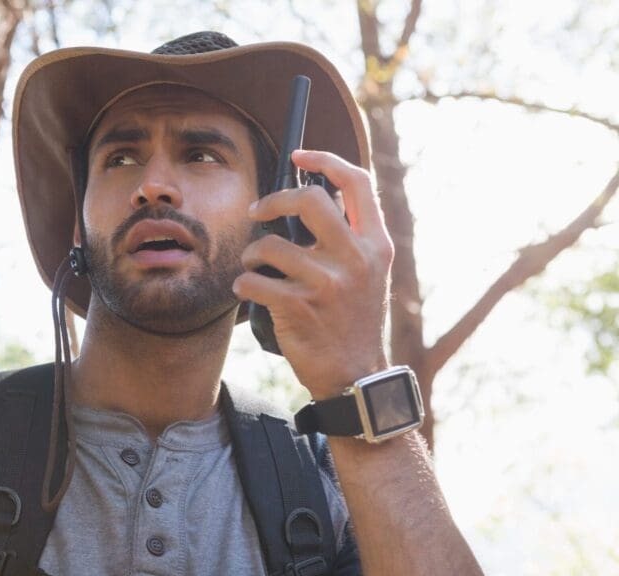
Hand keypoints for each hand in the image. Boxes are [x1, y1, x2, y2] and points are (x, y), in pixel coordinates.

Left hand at [232, 150, 393, 398]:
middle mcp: (355, 259)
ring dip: (250, 254)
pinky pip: (253, 281)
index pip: (357, 183)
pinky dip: (243, 284)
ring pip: (269, 245)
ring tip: (252, 267)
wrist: (355, 376)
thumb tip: (310, 199)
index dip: (325, 159)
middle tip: (258, 211)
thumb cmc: (353, 323)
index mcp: (376, 245)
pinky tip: (248, 290)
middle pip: (309, 200)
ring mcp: (327, 283)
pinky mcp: (298, 307)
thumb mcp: (369, 275)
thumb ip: (349, 239)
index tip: (299, 154)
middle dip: (274, 200)